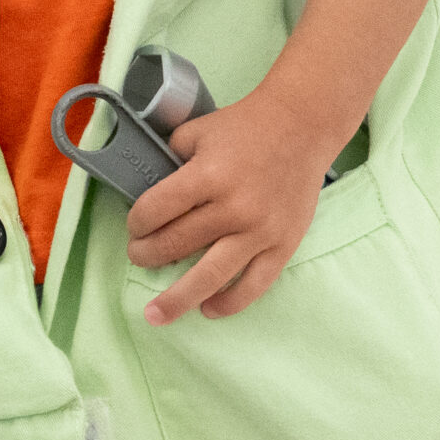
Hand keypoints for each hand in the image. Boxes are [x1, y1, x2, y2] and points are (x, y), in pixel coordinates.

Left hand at [123, 83, 343, 324]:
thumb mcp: (197, 132)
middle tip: (140, 256)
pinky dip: (228, 303)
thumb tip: (150, 195)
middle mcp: (233, 208)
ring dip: (176, 299)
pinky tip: (208, 309)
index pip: (154, 212)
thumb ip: (171, 161)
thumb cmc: (246, 127)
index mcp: (207, 176)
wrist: (303, 126)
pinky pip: (254, 285)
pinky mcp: (283, 244)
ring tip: (155, 314)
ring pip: (209, 278)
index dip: (136, 224)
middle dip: (146, 255)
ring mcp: (260, 231)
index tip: (136, 226)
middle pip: (174, 245)